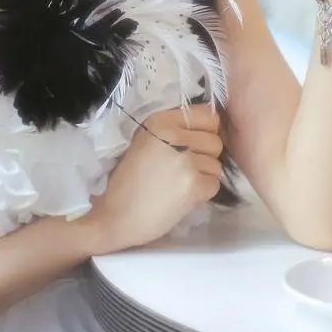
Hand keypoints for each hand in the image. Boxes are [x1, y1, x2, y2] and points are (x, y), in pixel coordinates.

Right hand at [83, 104, 222, 254]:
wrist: (115, 216)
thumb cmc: (127, 181)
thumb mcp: (144, 142)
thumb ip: (172, 130)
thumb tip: (204, 127)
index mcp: (160, 121)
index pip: (207, 115)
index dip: (204, 131)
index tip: (191, 144)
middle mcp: (174, 135)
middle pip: (215, 140)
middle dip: (205, 156)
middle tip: (182, 169)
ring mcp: (185, 160)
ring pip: (216, 164)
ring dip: (203, 176)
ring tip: (179, 184)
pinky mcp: (193, 185)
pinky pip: (214, 184)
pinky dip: (202, 193)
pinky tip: (181, 197)